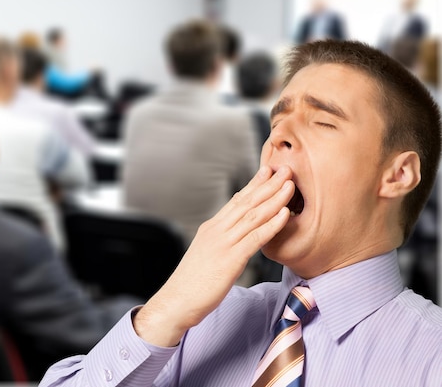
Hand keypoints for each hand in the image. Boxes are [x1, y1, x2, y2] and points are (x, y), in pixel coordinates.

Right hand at [133, 165, 293, 346]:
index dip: (254, 185)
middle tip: (285, 169)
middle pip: (247, 202)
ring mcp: (223, 243)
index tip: (268, 171)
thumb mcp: (206, 253)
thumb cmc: (192, 282)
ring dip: (274, 199)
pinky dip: (271, 224)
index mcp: (211, 228)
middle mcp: (217, 230)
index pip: (236, 201)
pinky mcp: (230, 259)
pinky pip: (255, 238)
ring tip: (290, 185)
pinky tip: (285, 214)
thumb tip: (233, 231)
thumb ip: (220, 240)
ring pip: (253, 215)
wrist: (177, 300)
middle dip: (268, 185)